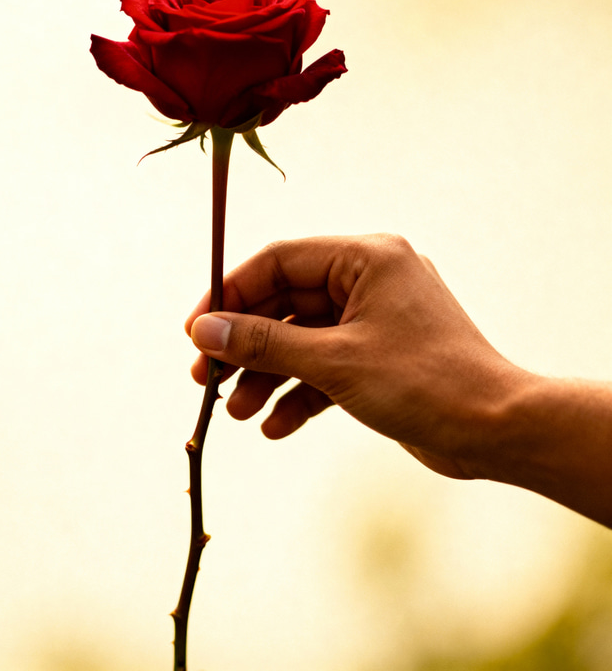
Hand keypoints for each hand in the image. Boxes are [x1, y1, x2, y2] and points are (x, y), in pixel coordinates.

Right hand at [185, 234, 525, 479]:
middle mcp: (367, 281)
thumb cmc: (425, 383)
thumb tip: (204, 333)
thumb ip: (263, 344)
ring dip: (266, 375)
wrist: (497, 432)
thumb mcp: (334, 361)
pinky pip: (324, 368)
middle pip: (284, 304)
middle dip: (245, 344)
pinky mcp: (376, 357)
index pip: (278, 262)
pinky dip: (298, 394)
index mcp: (365, 259)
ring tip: (236, 412)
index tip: (195, 331)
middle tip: (205, 378)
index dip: (229, 294)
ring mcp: (372, 321)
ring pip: (301, 340)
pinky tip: (274, 426)